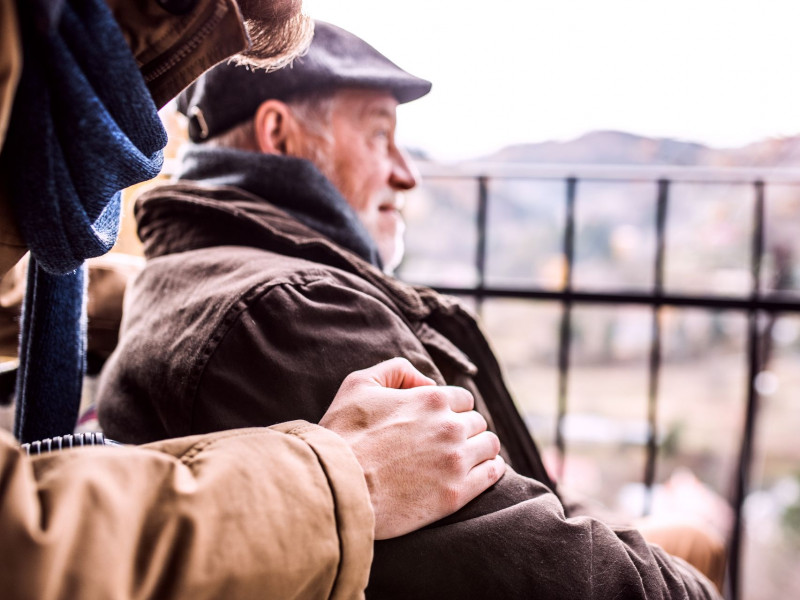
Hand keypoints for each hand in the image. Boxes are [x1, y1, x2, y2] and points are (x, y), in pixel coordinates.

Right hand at [319, 357, 504, 538]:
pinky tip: (476, 472)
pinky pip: (492, 474)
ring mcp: (455, 461)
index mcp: (432, 399)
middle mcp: (450, 427)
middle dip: (463, 428)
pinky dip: (490, 470)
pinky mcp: (455, 495)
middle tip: (443, 442)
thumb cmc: (343, 435)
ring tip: (462, 457)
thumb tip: (427, 382)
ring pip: (489, 445)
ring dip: (479, 448)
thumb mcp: (359, 384)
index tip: (437, 422)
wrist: (336, 487)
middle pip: (477, 421)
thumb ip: (397, 370)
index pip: (463, 398)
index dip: (450, 408)